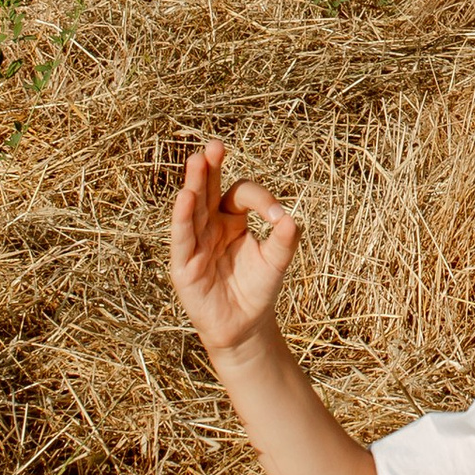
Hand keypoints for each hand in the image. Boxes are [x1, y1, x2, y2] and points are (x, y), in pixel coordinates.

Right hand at [168, 140, 302, 358]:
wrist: (245, 327)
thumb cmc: (259, 289)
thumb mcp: (276, 261)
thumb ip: (284, 240)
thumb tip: (291, 218)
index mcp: (232, 219)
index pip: (239, 194)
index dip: (259, 198)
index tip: (276, 215)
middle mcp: (210, 226)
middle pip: (207, 191)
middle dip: (209, 169)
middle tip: (214, 146)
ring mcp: (195, 244)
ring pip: (193, 209)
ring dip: (194, 185)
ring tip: (198, 160)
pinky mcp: (184, 265)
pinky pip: (182, 237)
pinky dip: (183, 218)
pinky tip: (185, 197)